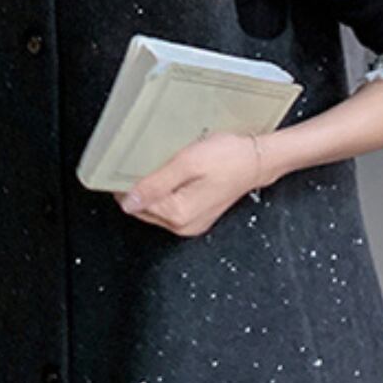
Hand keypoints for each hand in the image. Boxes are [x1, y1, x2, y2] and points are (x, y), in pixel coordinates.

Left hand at [114, 132, 267, 236]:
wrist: (257, 160)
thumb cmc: (230, 158)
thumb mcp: (187, 163)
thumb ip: (155, 184)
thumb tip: (128, 202)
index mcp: (178, 214)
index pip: (136, 205)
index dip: (126, 185)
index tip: (125, 166)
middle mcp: (184, 225)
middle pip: (144, 210)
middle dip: (139, 190)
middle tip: (143, 163)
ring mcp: (191, 223)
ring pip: (156, 209)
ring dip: (153, 191)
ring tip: (162, 168)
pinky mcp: (197, 216)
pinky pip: (171, 208)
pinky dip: (166, 194)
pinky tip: (174, 177)